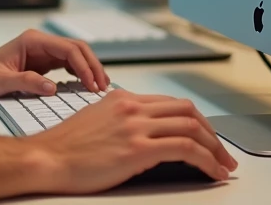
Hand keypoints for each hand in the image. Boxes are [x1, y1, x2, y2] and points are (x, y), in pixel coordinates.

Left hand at [0, 29, 109, 99]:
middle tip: (103, 87)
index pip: (68, 49)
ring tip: (100, 87)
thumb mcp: (0, 82)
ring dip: (89, 69)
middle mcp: (40, 43)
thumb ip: (26, 83)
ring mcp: (42, 52)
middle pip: (76, 49)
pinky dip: (80, 73)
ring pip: (75, 56)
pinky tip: (86, 85)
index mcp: (32, 41)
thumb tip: (52, 88)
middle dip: (92, 66)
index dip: (84, 66)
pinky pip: (68, 65)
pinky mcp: (43, 62)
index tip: (92, 84)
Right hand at [27, 90, 238, 191]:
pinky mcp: (138, 148)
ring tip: (224, 166)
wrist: (46, 158)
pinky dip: (207, 161)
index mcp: (122, 98)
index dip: (195, 121)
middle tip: (222, 153)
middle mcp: (132, 107)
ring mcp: (136, 126)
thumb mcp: (95, 121)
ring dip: (215, 149)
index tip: (205, 138)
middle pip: (187, 111)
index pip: (171, 104)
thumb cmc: (65, 147)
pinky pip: (186, 149)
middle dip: (212, 133)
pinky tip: (212, 172)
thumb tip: (143, 134)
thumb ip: (120, 120)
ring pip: (192, 128)